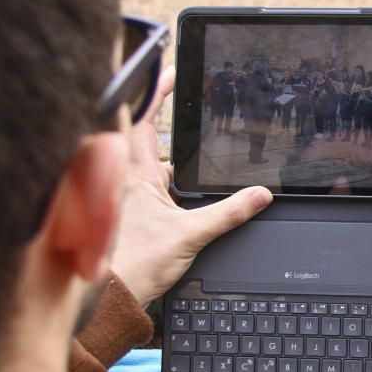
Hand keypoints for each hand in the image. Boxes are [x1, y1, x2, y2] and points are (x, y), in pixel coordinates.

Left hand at [110, 67, 273, 306]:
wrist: (112, 298)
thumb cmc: (135, 264)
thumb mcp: (190, 235)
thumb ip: (228, 213)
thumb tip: (259, 195)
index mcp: (137, 174)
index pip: (144, 121)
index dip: (156, 95)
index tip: (172, 74)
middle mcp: (130, 181)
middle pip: (153, 143)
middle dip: (175, 133)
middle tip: (199, 119)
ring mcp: (133, 199)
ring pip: (158, 171)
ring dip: (178, 169)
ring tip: (199, 172)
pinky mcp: (138, 218)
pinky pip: (160, 193)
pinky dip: (176, 191)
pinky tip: (190, 202)